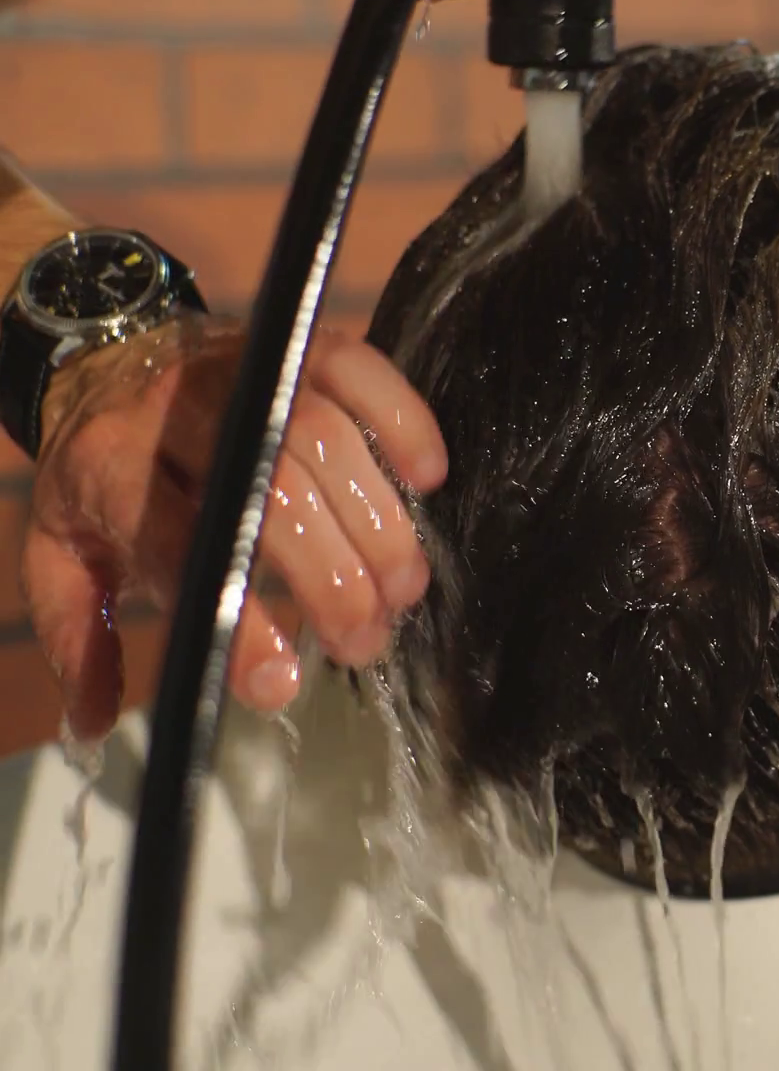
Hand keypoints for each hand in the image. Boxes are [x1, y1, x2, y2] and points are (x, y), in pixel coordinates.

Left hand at [25, 315, 447, 739]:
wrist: (99, 354)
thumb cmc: (99, 472)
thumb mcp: (60, 553)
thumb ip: (77, 636)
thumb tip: (91, 725)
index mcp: (110, 472)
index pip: (183, 547)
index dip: (239, 618)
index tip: (282, 685)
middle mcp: (176, 413)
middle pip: (270, 492)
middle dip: (331, 577)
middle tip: (365, 642)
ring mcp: (241, 368)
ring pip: (325, 437)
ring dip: (378, 522)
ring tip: (403, 590)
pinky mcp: (293, 344)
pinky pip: (359, 367)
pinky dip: (402, 421)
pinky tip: (426, 480)